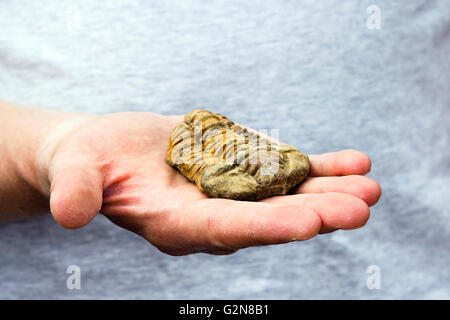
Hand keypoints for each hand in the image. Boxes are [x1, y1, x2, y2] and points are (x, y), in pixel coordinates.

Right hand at [42, 112, 380, 255]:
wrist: (109, 152)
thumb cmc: (88, 162)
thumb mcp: (75, 172)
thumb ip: (77, 191)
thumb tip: (70, 214)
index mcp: (175, 224)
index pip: (224, 230)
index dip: (264, 227)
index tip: (308, 222)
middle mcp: (211, 216)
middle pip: (268, 220)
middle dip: (313, 215)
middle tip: (359, 209)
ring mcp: (231, 195)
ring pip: (286, 197)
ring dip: (329, 193)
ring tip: (369, 187)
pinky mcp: (241, 172)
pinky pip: (285, 172)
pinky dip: (319, 168)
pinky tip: (353, 163)